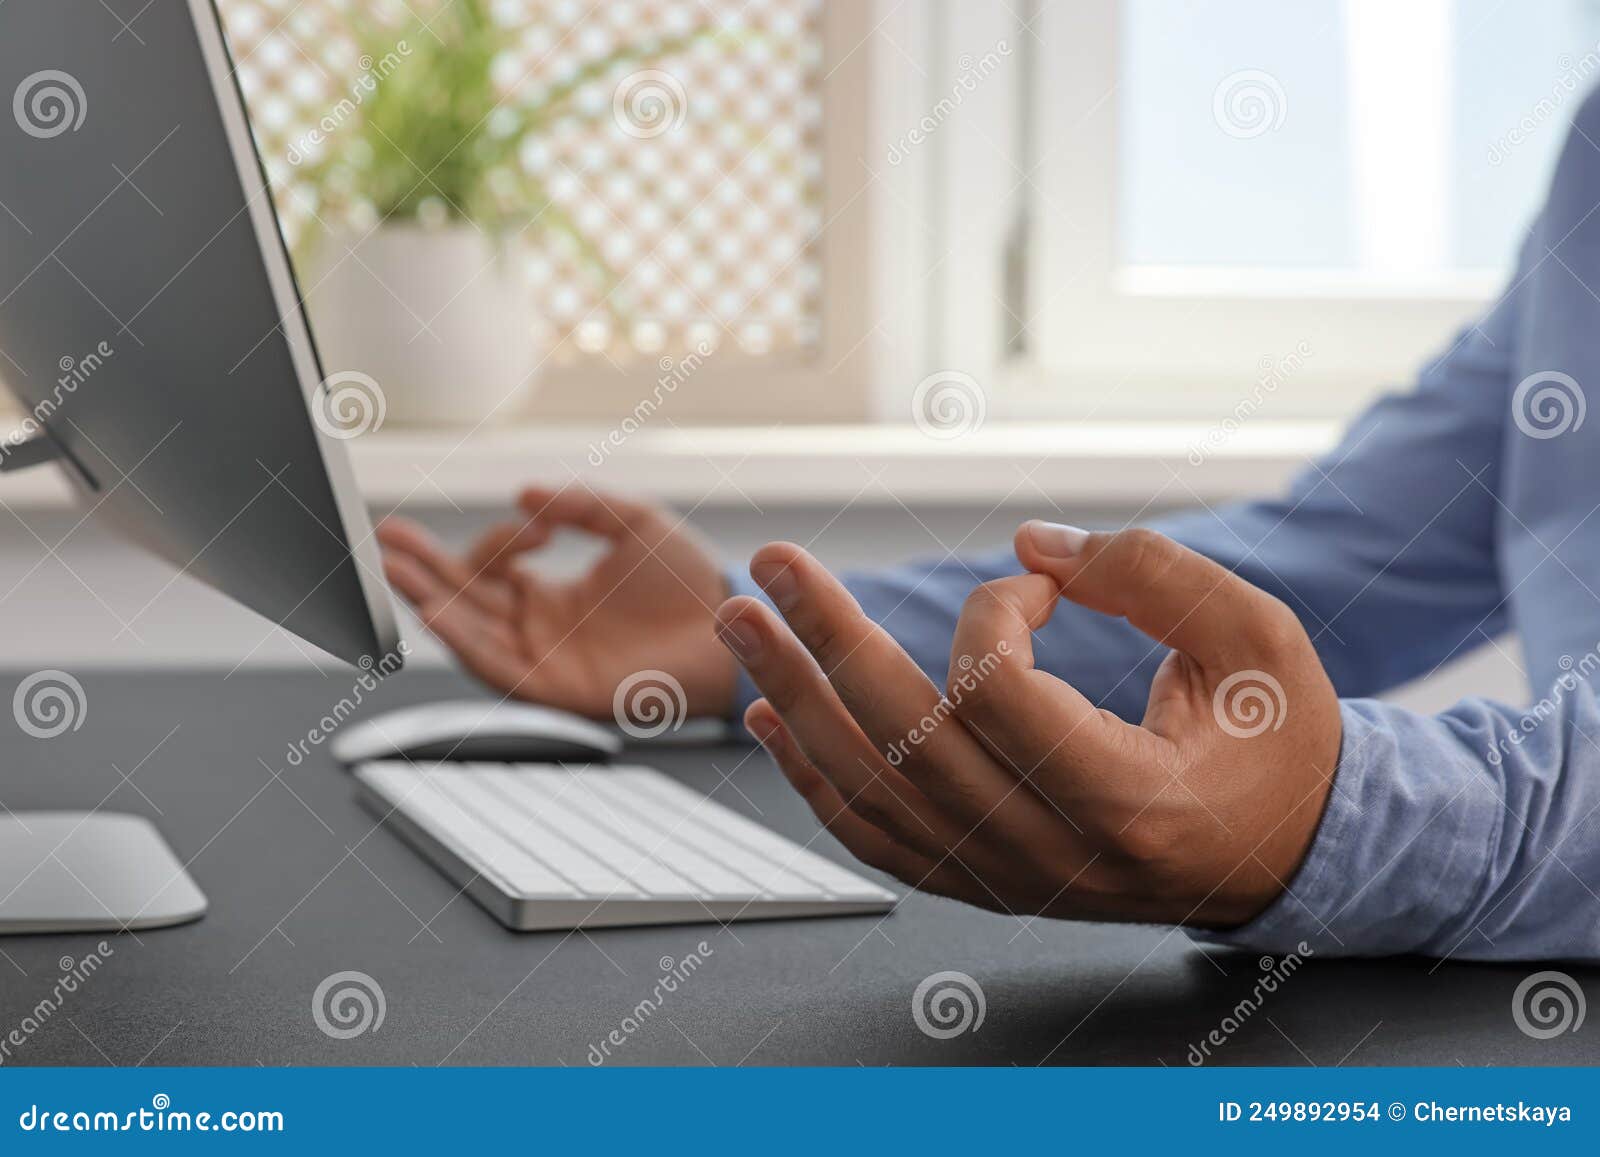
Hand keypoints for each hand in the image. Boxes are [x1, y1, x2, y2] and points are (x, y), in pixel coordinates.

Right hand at [378, 484, 734, 719]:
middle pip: (464, 599)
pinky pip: (498, 668)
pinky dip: (464, 641)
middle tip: (383, 535)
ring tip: (394, 568)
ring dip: (429, 600)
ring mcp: (545, 660)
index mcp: (551, 596)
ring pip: (469, 633)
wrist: (732, 626)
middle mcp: (539, 630)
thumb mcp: (631, 523)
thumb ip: (579, 504)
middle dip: (422, 568)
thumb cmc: (691, 581)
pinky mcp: (557, 689)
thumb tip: (523, 494)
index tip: (537, 524)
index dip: (499, 542)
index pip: (493, 570)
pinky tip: (436, 611)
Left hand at [715, 523, 1341, 927]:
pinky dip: (815, 776)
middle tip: (773, 563)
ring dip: (797, 698)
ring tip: (744, 622)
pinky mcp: (986, 885)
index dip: (993, 616)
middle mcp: (1058, 857)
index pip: (1002, 701)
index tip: (1033, 584)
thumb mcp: (1258, 641)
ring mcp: (1011, 882)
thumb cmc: (1277, 744)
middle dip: (829, 639)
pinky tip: (775, 716)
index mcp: (1133, 802)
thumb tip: (1032, 543)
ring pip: (873, 793)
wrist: (1285, 857)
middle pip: (906, 743)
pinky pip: (878, 838)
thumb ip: (1154, 576)